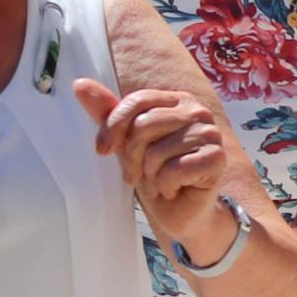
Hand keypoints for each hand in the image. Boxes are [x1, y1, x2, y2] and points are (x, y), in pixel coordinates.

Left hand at [73, 78, 235, 240]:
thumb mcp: (127, 143)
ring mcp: (210, 134)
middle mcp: (198, 112)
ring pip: (158, 151)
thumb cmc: (157, 174)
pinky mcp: (217, 158)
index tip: (102, 150)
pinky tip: (174, 190)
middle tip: (137, 176)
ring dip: (150, 176)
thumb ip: (108, 114)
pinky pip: (174, 170)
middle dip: (132, 157)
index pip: (138, 100)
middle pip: (145, 126)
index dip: (114, 126)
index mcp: (177, 101)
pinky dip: (166, 186)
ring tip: (158, 182)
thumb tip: (79, 84)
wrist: (183, 212)